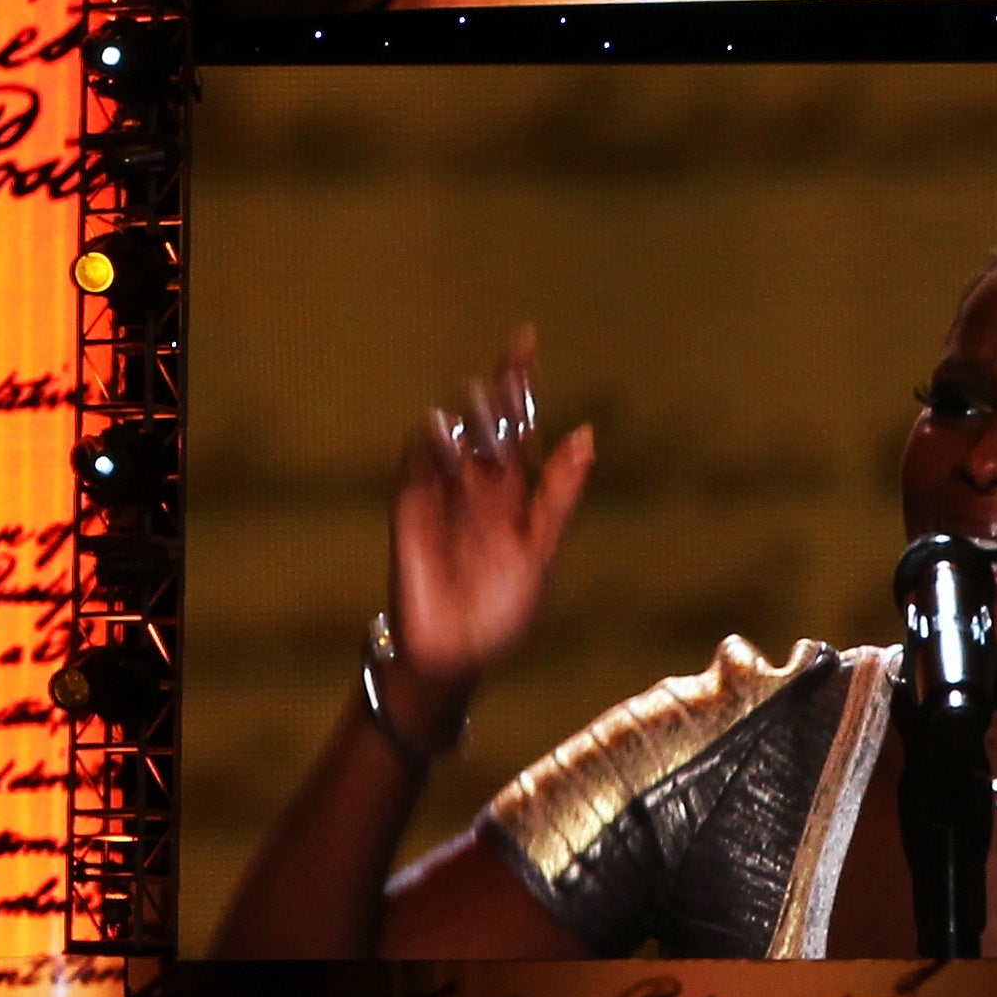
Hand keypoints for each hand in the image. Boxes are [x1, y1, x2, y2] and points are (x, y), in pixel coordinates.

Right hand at [385, 326, 597, 698]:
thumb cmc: (502, 613)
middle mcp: (477, 486)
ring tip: (478, 409)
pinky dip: (425, 448)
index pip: (518, 427)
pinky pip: (414, 470)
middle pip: (484, 424)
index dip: (519, 385)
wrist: (456, 658)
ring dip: (464, 420)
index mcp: (513, 492)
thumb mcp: (541, 551)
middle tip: (506, 372)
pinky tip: (438, 433)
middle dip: (494, 394)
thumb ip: (560, 494)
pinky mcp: (410, 513)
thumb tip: (586, 433)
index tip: (526, 338)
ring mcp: (441, 497)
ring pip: (450, 439)